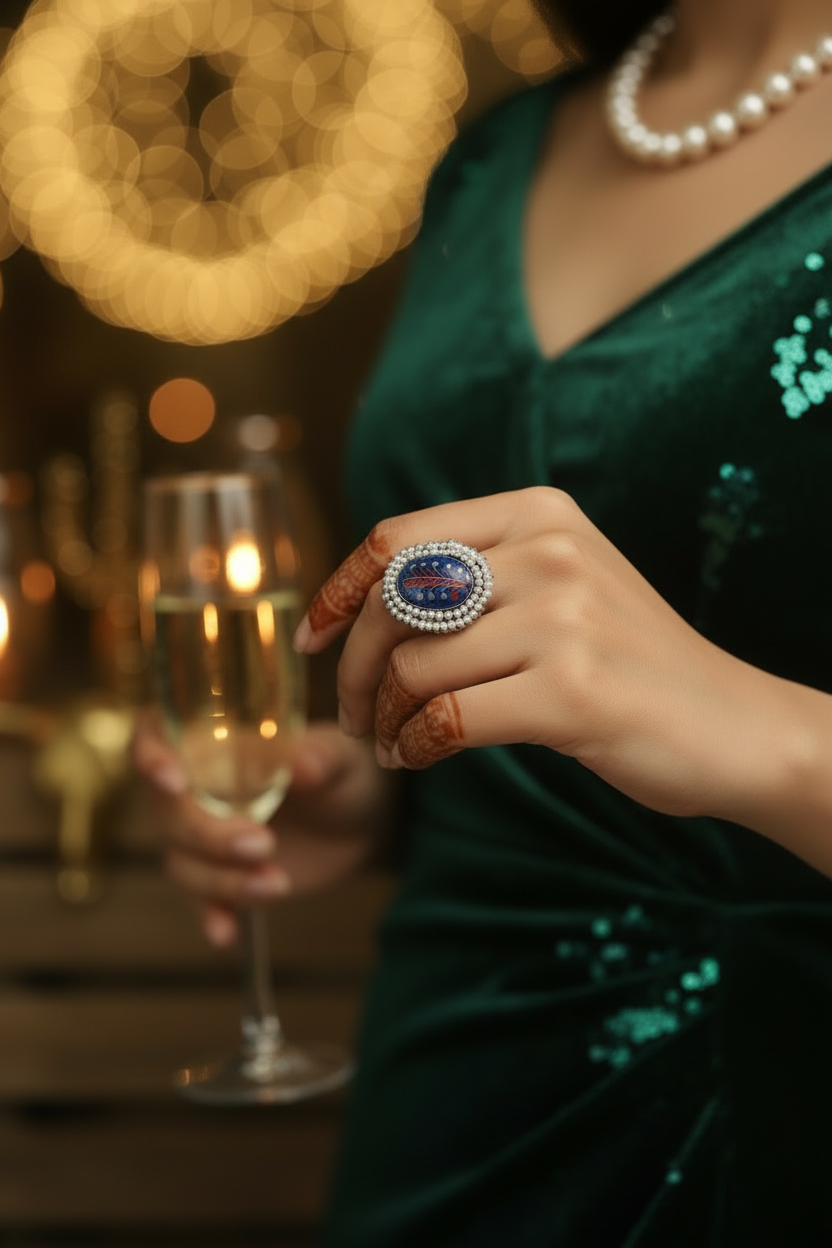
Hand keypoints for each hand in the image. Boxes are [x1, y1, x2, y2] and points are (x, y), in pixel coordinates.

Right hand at [134, 709, 392, 945]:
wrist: (359, 821)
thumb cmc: (342, 771)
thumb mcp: (341, 756)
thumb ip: (320, 757)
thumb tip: (301, 764)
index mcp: (216, 742)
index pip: (157, 734)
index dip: (151, 754)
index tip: (172, 781)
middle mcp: (199, 788)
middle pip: (167, 812)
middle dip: (208, 834)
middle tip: (263, 845)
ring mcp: (205, 837)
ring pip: (183, 861)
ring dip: (222, 879)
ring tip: (278, 884)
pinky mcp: (222, 878)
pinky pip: (201, 901)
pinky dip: (211, 917)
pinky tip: (226, 935)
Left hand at [294, 486, 802, 830]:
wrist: (734, 725)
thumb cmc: (631, 663)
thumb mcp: (567, 584)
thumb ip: (482, 573)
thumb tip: (365, 600)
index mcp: (541, 513)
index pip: (398, 537)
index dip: (339, 589)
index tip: (310, 638)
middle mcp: (550, 551)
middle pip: (394, 601)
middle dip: (351, 666)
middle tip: (351, 713)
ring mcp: (564, 618)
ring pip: (413, 665)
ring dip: (381, 716)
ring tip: (389, 742)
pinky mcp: (571, 692)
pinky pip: (447, 718)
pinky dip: (413, 746)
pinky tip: (416, 758)